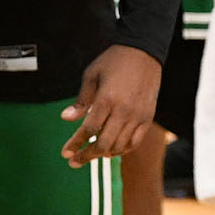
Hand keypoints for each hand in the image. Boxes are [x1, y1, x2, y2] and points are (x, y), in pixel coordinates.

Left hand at [60, 44, 162, 166]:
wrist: (143, 53)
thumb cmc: (113, 62)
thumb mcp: (91, 76)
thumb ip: (81, 101)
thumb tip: (66, 119)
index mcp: (106, 100)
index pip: (88, 130)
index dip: (75, 144)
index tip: (65, 153)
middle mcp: (124, 111)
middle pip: (103, 143)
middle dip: (86, 155)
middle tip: (73, 161)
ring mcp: (139, 116)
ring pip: (120, 146)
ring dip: (103, 154)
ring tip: (90, 156)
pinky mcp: (149, 117)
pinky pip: (135, 141)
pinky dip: (122, 149)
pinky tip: (111, 151)